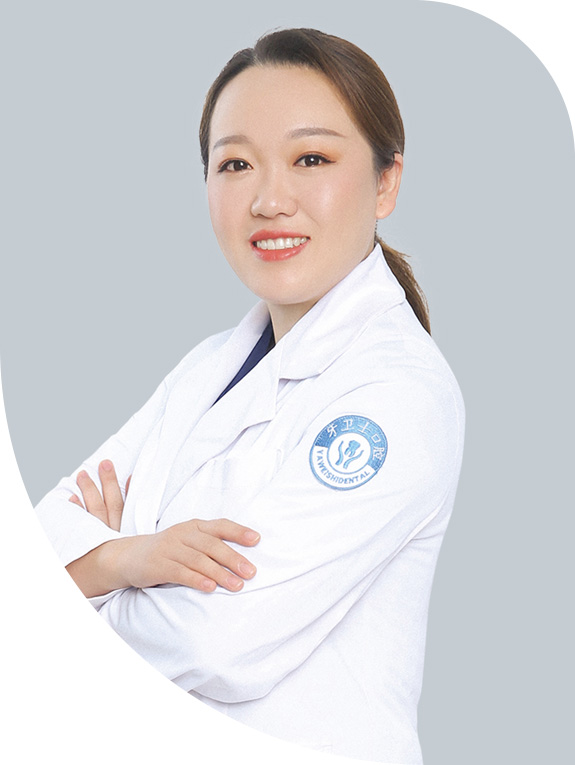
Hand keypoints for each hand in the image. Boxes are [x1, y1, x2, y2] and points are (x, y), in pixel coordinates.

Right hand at [66, 460, 260, 595]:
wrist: (129, 555)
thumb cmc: (168, 550)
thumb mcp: (189, 541)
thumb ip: (211, 544)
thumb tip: (245, 557)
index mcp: (194, 526)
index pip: (219, 525)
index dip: (238, 531)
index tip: (256, 540)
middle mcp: (183, 534)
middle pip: (212, 545)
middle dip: (233, 558)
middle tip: (251, 572)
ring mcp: (169, 548)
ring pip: (199, 560)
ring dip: (220, 573)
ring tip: (237, 585)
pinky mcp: (158, 565)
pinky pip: (180, 572)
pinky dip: (196, 579)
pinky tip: (210, 588)